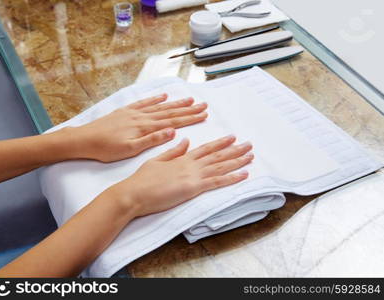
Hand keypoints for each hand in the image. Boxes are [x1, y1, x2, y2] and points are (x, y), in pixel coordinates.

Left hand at [67, 94, 207, 161]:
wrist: (84, 139)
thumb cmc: (106, 149)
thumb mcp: (130, 149)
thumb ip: (152, 140)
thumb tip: (172, 131)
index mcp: (145, 127)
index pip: (173, 122)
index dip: (189, 118)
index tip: (203, 114)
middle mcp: (142, 117)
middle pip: (170, 112)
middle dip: (188, 109)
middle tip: (203, 105)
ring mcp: (134, 112)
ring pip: (159, 107)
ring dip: (176, 103)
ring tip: (189, 100)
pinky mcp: (125, 111)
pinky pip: (144, 103)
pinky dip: (155, 99)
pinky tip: (163, 96)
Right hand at [105, 135, 253, 216]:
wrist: (134, 192)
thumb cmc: (142, 179)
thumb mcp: (158, 160)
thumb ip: (173, 151)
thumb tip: (185, 141)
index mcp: (182, 158)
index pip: (206, 148)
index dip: (220, 143)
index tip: (232, 137)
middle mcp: (191, 164)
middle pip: (218, 156)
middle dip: (235, 150)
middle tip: (249, 145)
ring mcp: (193, 176)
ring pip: (221, 166)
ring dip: (237, 161)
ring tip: (251, 156)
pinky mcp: (193, 188)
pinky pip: (217, 182)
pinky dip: (232, 178)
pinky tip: (244, 174)